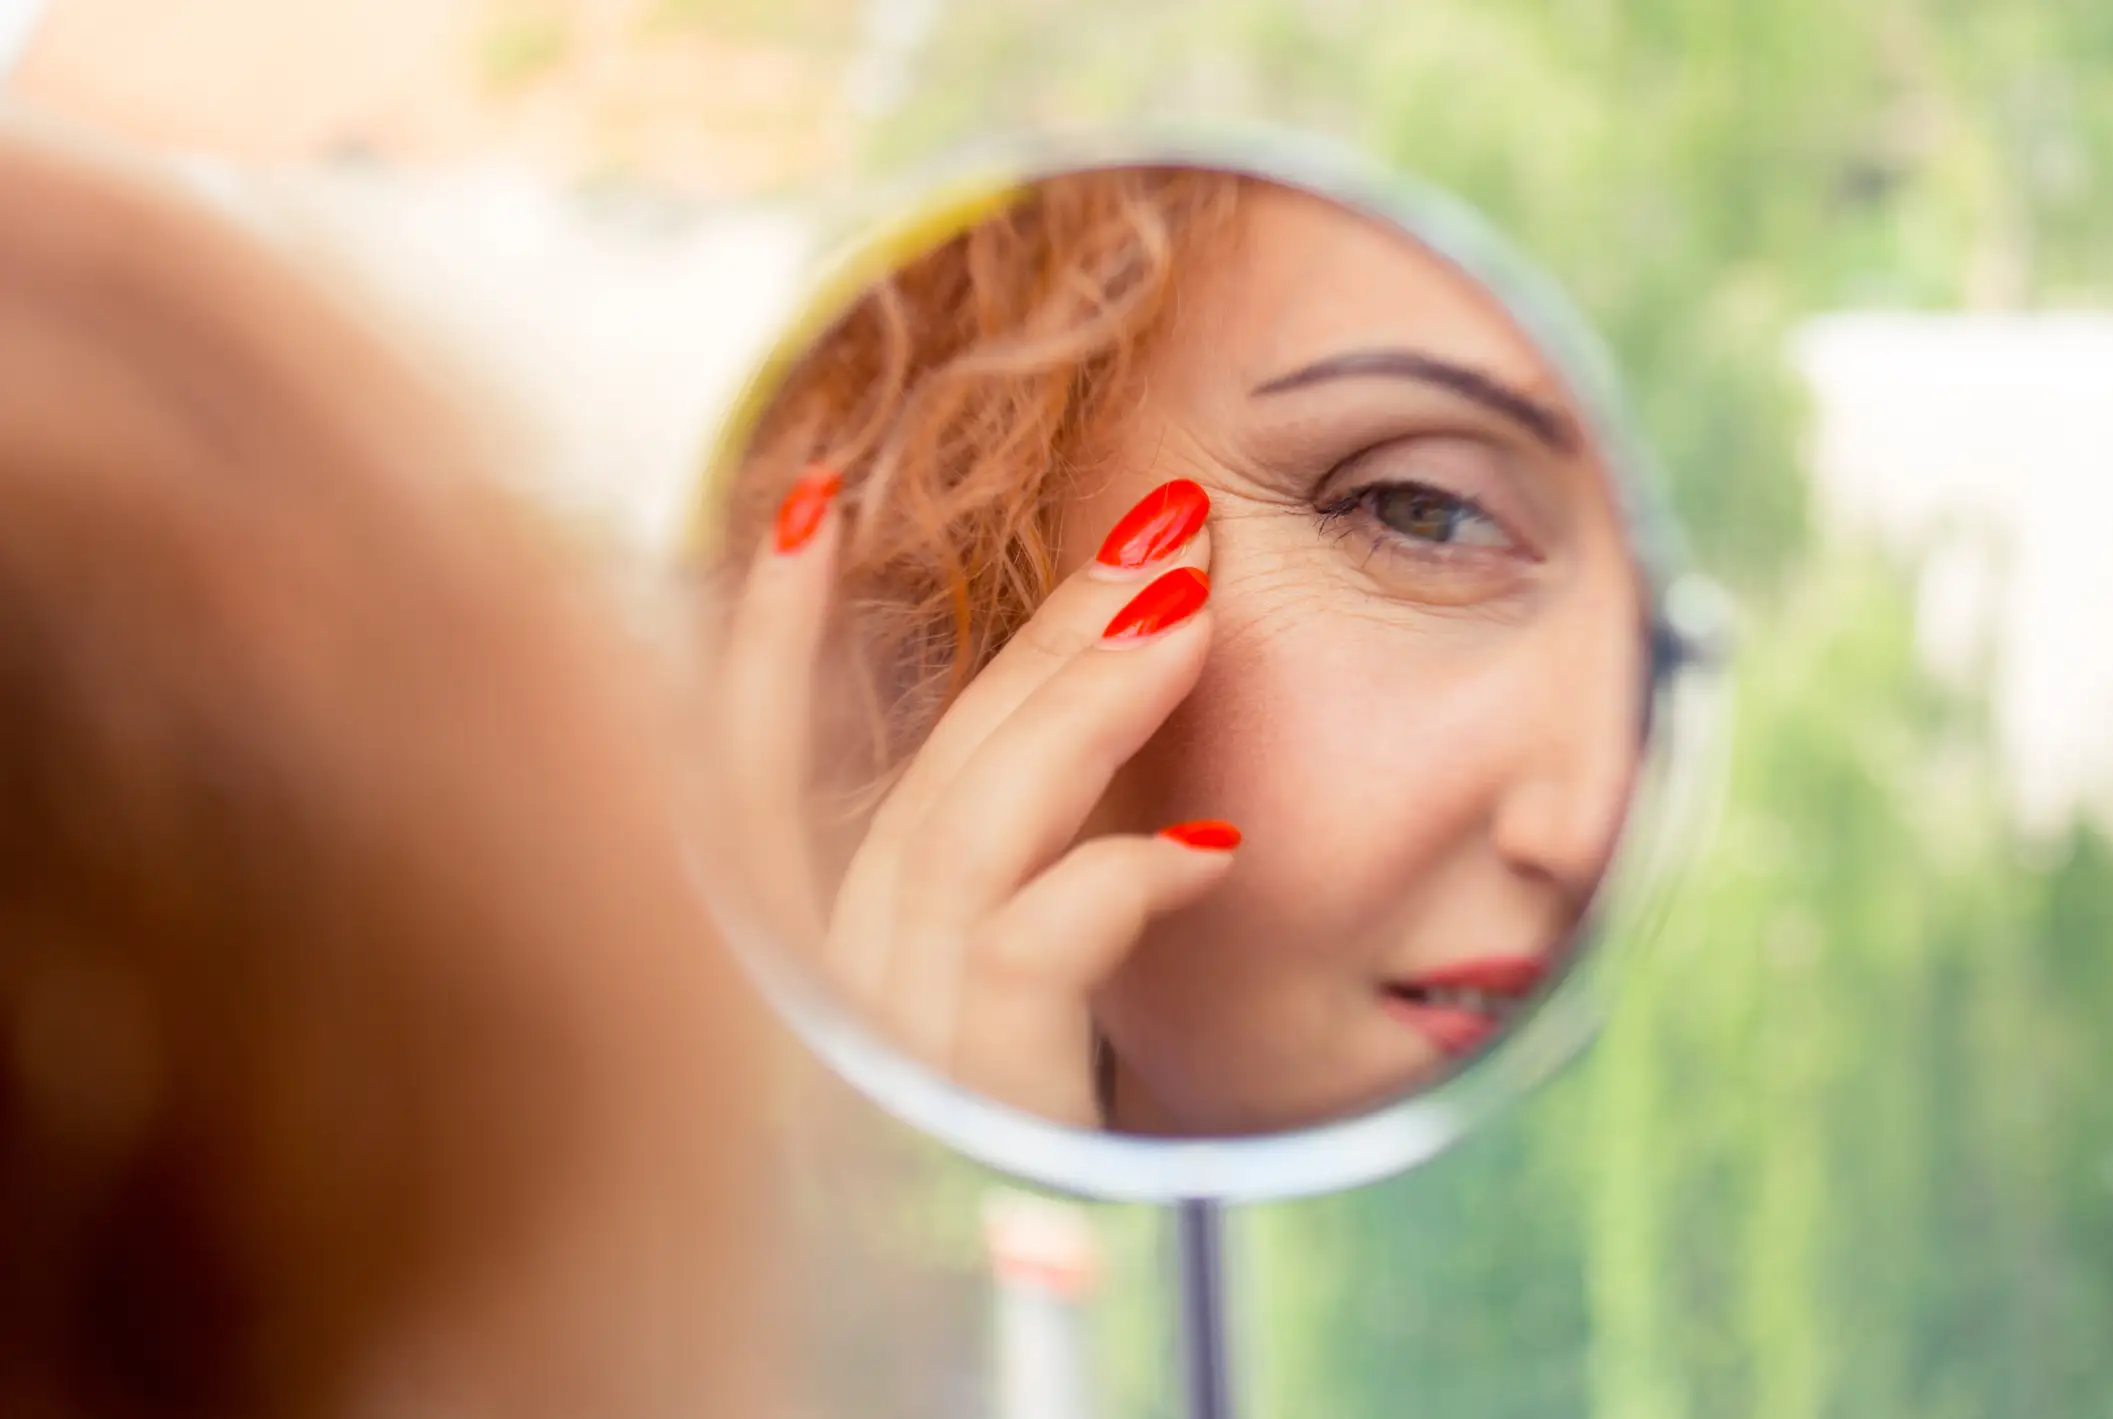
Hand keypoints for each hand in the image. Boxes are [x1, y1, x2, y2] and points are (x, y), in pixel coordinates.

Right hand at [709, 470, 1238, 1126]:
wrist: (1054, 1381)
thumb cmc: (1036, 1190)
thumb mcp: (992, 1041)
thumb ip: (987, 915)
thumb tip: (1064, 749)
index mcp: (818, 994)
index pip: (748, 795)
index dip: (762, 643)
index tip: (813, 503)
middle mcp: (819, 1017)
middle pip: (911, 784)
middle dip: (1035, 638)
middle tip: (1158, 527)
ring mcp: (881, 1062)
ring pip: (960, 832)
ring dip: (1079, 701)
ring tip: (1191, 609)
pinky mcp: (969, 1103)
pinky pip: (1027, 943)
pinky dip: (1119, 875)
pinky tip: (1209, 848)